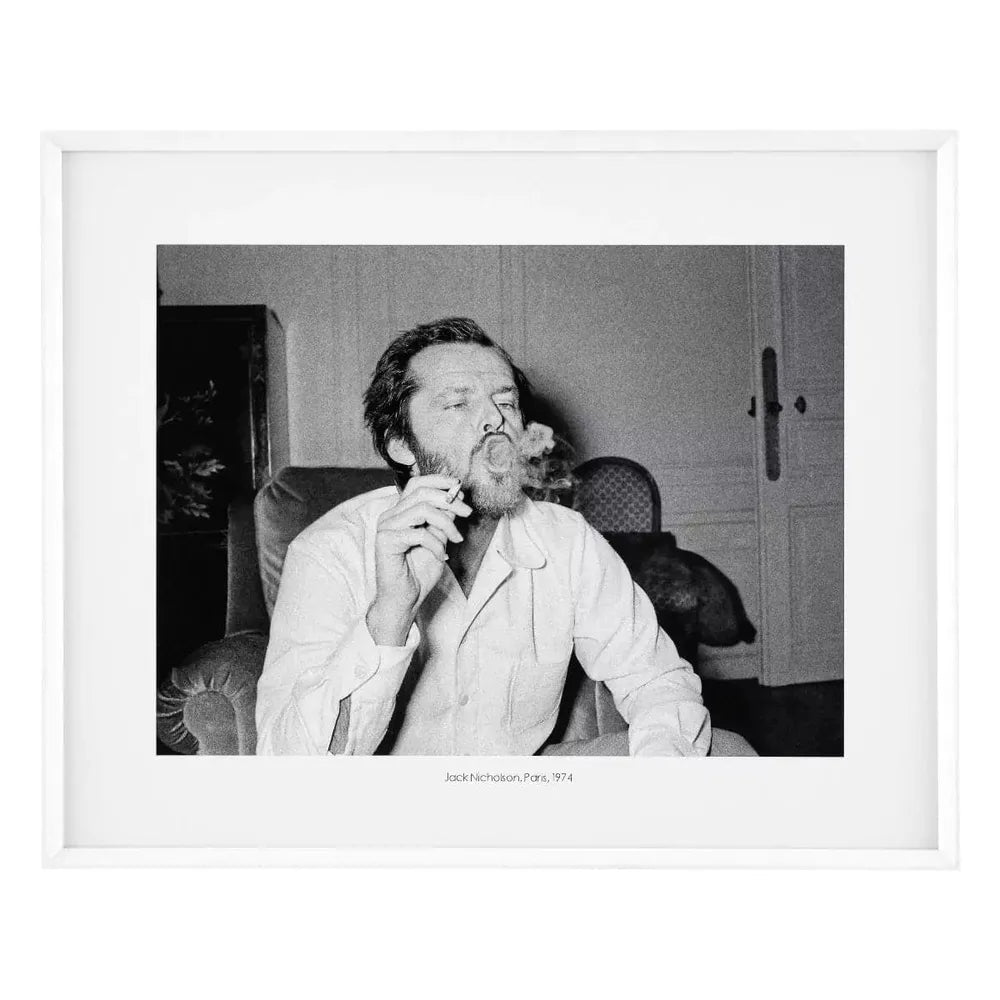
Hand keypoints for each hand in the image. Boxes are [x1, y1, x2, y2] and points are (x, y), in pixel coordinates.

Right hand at [366, 475, 472, 644]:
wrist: (406, 600)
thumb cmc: (419, 572)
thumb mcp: (439, 540)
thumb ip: (443, 519)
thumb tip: (456, 496)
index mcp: (401, 512)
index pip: (417, 484)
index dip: (439, 481)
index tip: (459, 487)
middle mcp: (391, 515)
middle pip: (421, 492)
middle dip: (450, 500)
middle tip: (468, 513)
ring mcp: (386, 527)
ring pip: (422, 510)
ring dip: (446, 523)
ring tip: (456, 539)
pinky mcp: (386, 541)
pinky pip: (419, 534)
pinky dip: (436, 544)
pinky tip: (442, 556)